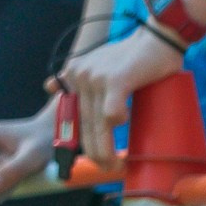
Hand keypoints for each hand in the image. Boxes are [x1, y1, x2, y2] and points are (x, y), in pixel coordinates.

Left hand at [54, 29, 184, 167]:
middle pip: (83, 123)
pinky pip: (110, 111)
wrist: (156, 38)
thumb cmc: (130, 57)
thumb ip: (75, 77)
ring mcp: (95, 77)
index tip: (87, 158)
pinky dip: (116, 122)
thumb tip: (48, 86)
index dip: (79, 139)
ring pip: (96, 123)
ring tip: (113, 165)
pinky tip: (123, 129)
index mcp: (73, 74)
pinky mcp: (115, 80)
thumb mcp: (95, 64)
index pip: (71, 114)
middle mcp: (79, 75)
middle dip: (93, 151)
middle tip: (105, 168)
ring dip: (104, 149)